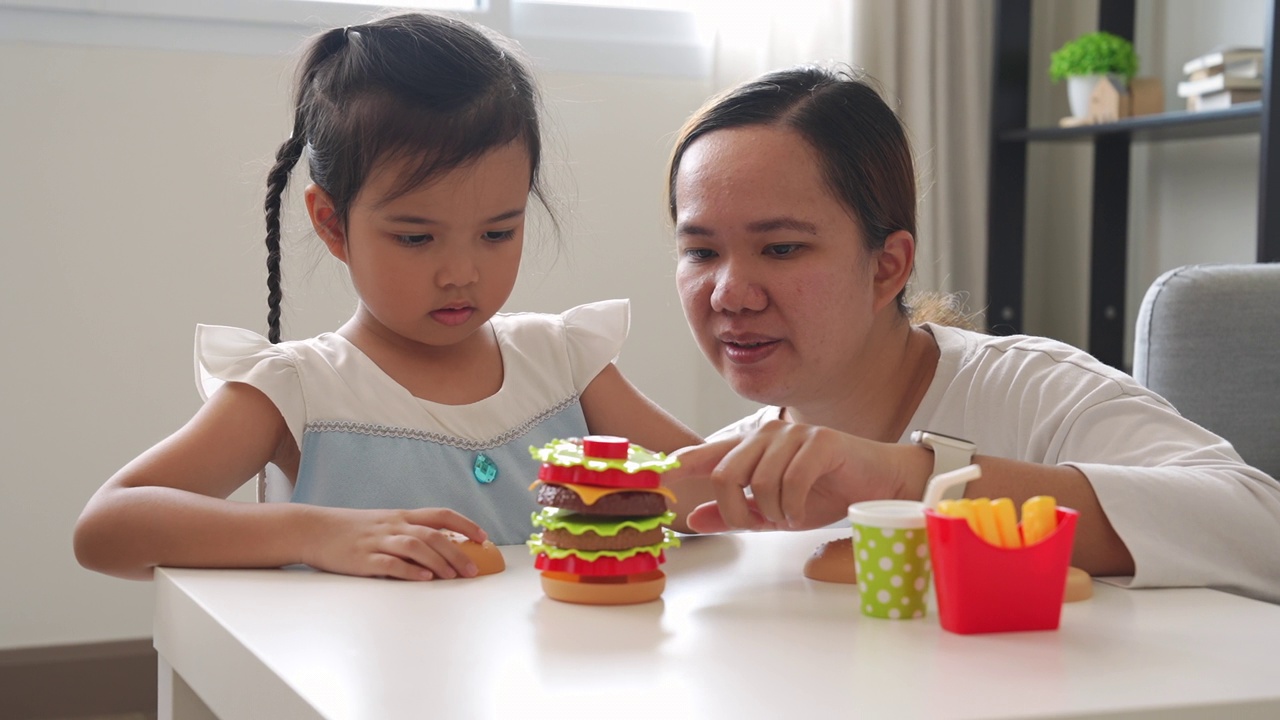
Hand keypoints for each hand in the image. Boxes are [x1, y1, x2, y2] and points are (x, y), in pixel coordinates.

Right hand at [301, 507, 489, 580]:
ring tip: (454, 576)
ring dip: (439, 561)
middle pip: (433, 535)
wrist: (313, 529)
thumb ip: (407, 534)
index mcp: (401, 516)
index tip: (483, 537)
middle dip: (458, 552)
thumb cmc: (350, 530)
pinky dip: (409, 571)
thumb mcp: (382, 524)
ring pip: (416, 547)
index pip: (440, 515)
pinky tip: (424, 578)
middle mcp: (394, 526)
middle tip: (473, 569)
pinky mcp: (363, 559)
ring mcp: (378, 541)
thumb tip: (439, 551)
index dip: (465, 524)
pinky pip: (391, 564)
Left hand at [668, 421, 908, 532]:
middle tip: (756, 525)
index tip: (659, 477)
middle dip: (736, 511)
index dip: (681, 464)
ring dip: (772, 512)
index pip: (709, 453)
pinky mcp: (821, 442)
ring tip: (789, 516)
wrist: (878, 485)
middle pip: (727, 475)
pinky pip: (791, 482)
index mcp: (752, 446)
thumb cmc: (824, 494)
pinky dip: (794, 507)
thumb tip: (693, 519)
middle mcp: (768, 433)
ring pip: (759, 482)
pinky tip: (802, 511)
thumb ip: (734, 514)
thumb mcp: (772, 512)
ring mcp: (794, 434)